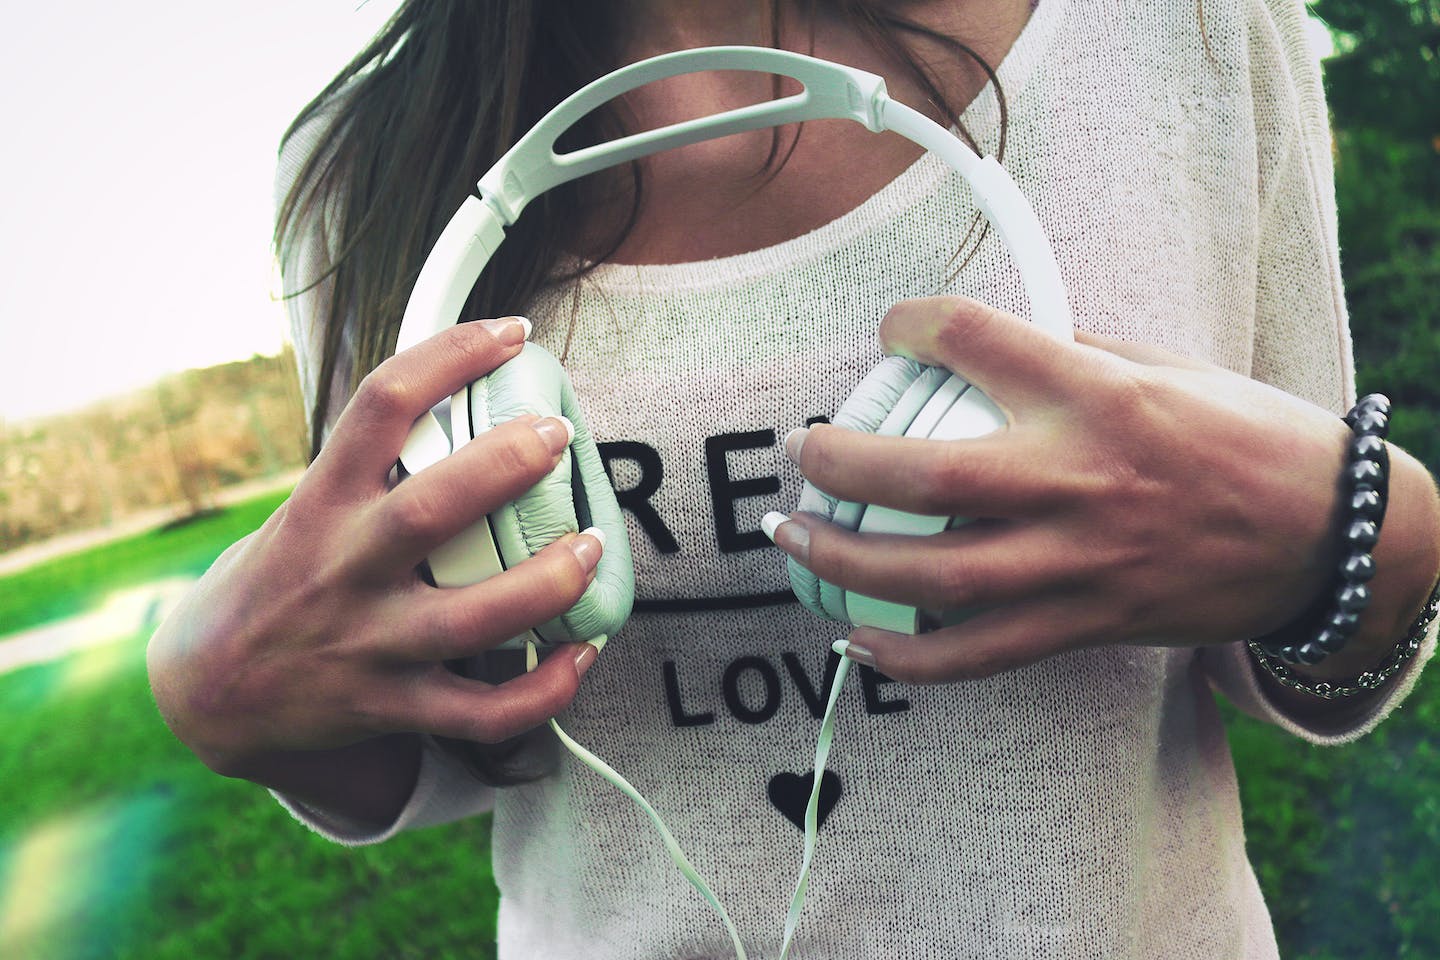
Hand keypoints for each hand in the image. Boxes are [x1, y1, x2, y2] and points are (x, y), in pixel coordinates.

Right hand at [147, 317, 603, 786]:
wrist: (211, 690)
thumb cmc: (286, 575)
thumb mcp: (308, 506)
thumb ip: (374, 464)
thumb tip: (471, 390)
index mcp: (322, 502)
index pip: (380, 403)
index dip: (451, 355)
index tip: (512, 333)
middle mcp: (342, 569)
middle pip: (427, 510)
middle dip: (503, 467)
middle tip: (557, 435)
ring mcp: (368, 644)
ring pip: (469, 620)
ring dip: (545, 583)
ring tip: (592, 546)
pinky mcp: (391, 706)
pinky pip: (479, 713)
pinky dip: (543, 688)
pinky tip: (584, 653)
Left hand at [768, 295, 1360, 682]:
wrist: (1328, 536)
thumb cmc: (1243, 438)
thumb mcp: (1162, 368)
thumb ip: (1068, 357)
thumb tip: (982, 350)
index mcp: (1096, 394)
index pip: (973, 337)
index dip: (911, 323)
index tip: (892, 330)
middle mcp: (1079, 477)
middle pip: (924, 473)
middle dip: (838, 462)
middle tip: (800, 451)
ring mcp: (1079, 561)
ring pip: (933, 575)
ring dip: (843, 561)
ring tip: (793, 540)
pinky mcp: (1087, 623)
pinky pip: (978, 653)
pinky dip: (908, 656)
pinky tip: (858, 642)